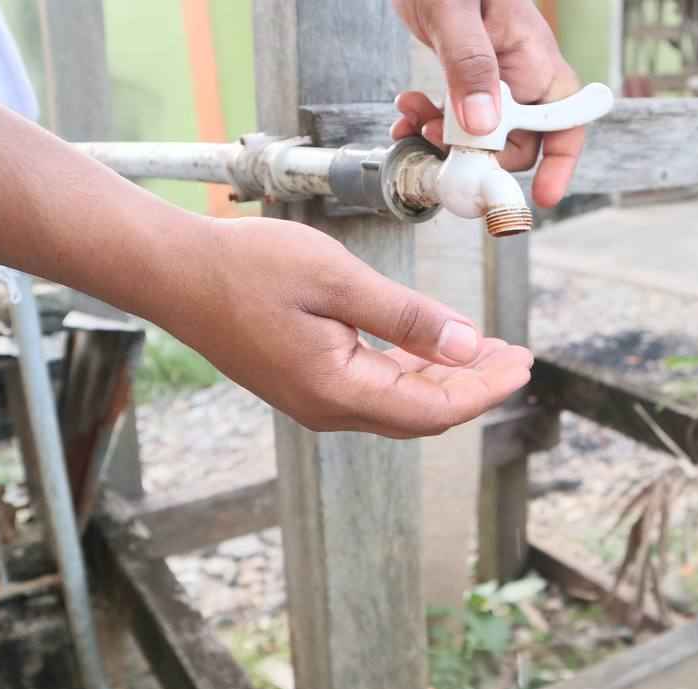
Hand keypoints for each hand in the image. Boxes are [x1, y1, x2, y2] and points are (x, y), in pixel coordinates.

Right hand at [166, 217, 531, 438]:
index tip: (523, 363)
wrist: (174, 272)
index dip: (485, 387)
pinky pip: (373, 388)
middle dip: (475, 386)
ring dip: (445, 378)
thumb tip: (468, 345)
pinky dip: (411, 371)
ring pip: (399, 403)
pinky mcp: (305, 383)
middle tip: (517, 357)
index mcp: (337, 389)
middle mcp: (327, 407)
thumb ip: (406, 316)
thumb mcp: (338, 279)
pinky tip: (432, 347)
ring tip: (487, 350)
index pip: (434, 407)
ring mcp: (313, 400)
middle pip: (422, 413)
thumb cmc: (247, 266)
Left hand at [392, 0, 583, 207]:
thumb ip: (470, 67)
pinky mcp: (465, 77)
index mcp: (533, 58)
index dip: (560, 163)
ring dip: (445, 141)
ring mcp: (493, 77)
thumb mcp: (454, 14)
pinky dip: (430, 125)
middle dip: (478, 152)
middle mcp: (520, 73)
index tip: (542, 197)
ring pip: (482, 135)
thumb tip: (483, 127)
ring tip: (413, 122)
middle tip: (438, 143)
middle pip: (517, 140)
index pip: (566, 121)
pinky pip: (456, 119)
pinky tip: (407, 115)